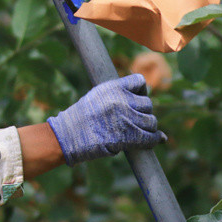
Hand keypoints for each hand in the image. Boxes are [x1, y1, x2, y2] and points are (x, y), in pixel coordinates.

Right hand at [48, 74, 165, 165]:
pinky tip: (152, 140)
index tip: (135, 99)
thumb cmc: (79, 118)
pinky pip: (151, 137)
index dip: (140, 91)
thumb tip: (142, 100)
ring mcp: (127, 118)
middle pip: (147, 103)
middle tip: (132, 119)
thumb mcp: (96, 96)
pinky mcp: (130, 136)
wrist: (68, 136)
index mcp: (113, 88)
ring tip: (136, 131)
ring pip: (151, 121)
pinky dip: (153, 140)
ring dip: (147, 127)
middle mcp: (121, 100)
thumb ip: (116, 94)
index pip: (139, 81)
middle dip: (142, 112)